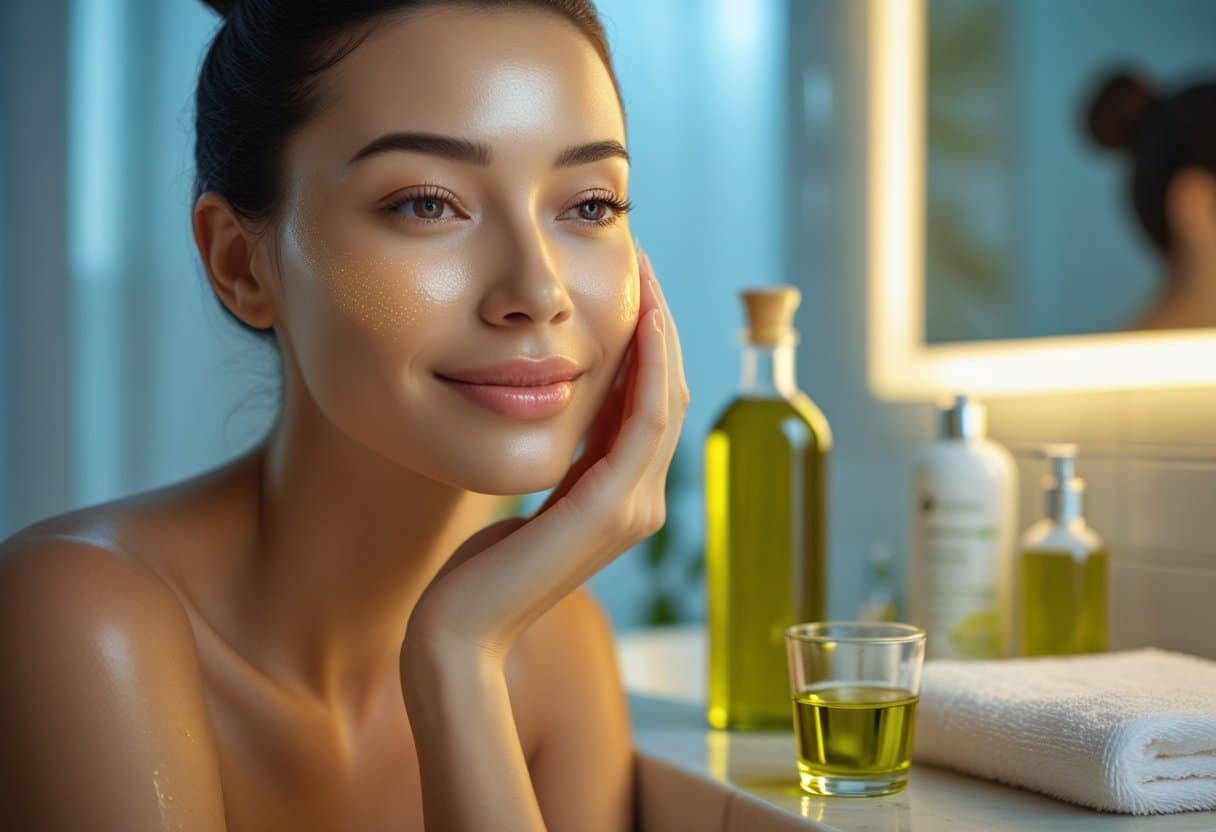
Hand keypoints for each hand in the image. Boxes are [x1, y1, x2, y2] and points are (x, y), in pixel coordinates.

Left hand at [404, 241, 688, 659]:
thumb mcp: (531, 497)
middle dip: (659, 323)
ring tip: (644, 276)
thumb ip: (563, 464)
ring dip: (660, 333)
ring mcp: (633, 508)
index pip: (651, 405)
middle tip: (643, 261)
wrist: (459, 629)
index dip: (650, 342)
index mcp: (622, 496)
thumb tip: (564, 413)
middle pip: (669, 394)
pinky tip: (640, 322)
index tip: (633, 283)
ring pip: (666, 400)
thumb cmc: (479, 568)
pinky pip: (646, 422)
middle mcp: (640, 501)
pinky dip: (650, 369)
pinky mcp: (611, 509)